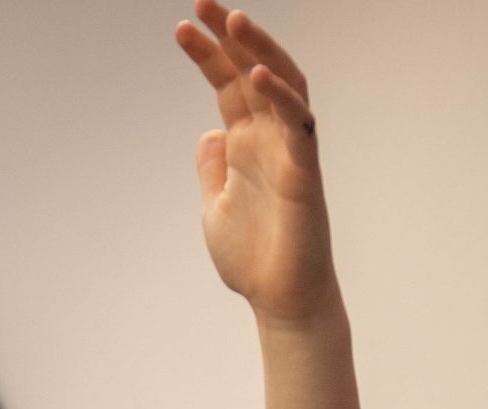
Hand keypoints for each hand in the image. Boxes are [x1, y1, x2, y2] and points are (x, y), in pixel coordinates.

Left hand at [175, 4, 334, 328]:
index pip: (228, 85)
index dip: (207, 54)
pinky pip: (299, 124)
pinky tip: (256, 75)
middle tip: (204, 2)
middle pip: (253, 71)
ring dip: (259, 51)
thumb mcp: (216, 206)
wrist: (280, 299)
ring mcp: (290, 151)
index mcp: (247, 144)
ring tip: (233, 21)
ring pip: (282, 85)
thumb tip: (209, 135)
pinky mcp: (305, 171)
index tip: (182, 27)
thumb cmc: (254, 259)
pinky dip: (281, 97)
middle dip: (230, 36)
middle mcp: (270, 139)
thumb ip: (213, 169)